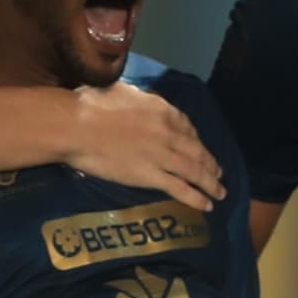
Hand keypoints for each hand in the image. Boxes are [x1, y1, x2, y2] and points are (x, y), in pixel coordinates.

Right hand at [60, 84, 224, 210]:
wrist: (77, 125)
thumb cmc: (90, 103)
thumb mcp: (123, 91)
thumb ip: (139, 100)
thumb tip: (138, 105)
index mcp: (162, 109)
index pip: (187, 126)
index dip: (196, 138)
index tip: (198, 145)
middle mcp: (168, 132)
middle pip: (196, 149)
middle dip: (210, 162)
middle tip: (218, 172)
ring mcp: (162, 155)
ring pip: (195, 170)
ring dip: (211, 182)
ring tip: (220, 191)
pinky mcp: (151, 176)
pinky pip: (180, 188)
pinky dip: (197, 198)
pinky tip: (208, 205)